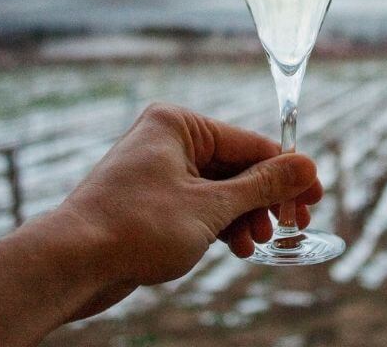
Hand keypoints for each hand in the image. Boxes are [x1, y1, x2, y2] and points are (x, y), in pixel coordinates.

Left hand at [52, 103, 323, 318]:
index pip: (250, 144)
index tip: (315, 198)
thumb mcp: (211, 207)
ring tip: (255, 243)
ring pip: (219, 190)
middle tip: (291, 226)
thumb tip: (306, 166)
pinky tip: (235, 247)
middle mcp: (167, 140)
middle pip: (236, 167)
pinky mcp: (150, 201)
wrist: (72, 262)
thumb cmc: (135, 227)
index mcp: (178, 124)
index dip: (287, 173)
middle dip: (263, 200)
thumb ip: (262, 186)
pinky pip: (198, 206)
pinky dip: (219, 225)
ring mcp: (157, 171)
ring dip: (243, 217)